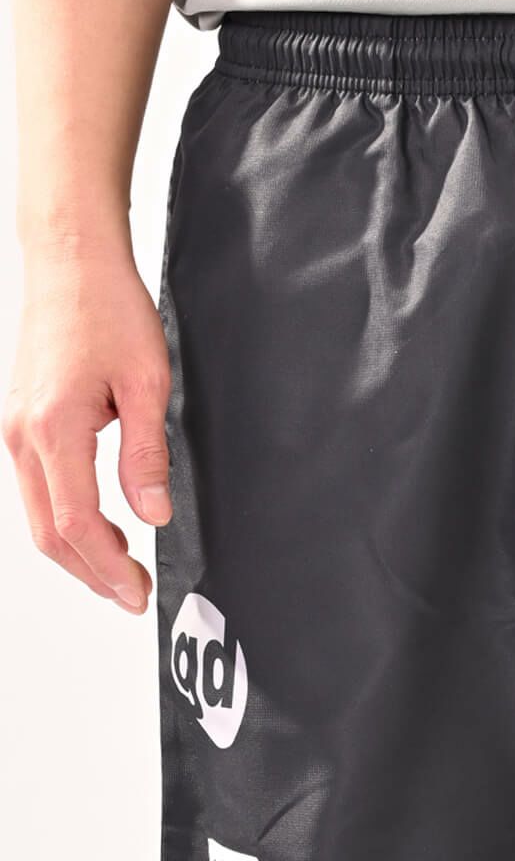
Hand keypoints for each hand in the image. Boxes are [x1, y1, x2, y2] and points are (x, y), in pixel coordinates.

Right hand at [3, 241, 171, 612]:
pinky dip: (66, 522)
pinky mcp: (22, 422)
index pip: (78, 523)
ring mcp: (15, 430)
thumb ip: (147, 455)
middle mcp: (23, 435)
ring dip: (77, 553)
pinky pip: (39, 490)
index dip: (108, 567)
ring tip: (118, 575)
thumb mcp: (148, 384)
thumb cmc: (109, 310)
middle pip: (50, 532)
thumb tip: (152, 513)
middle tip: (131, 597)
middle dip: (91, 573)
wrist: (71, 264)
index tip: (137, 592)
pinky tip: (96, 532)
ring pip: (39, 515)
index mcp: (54, 429)